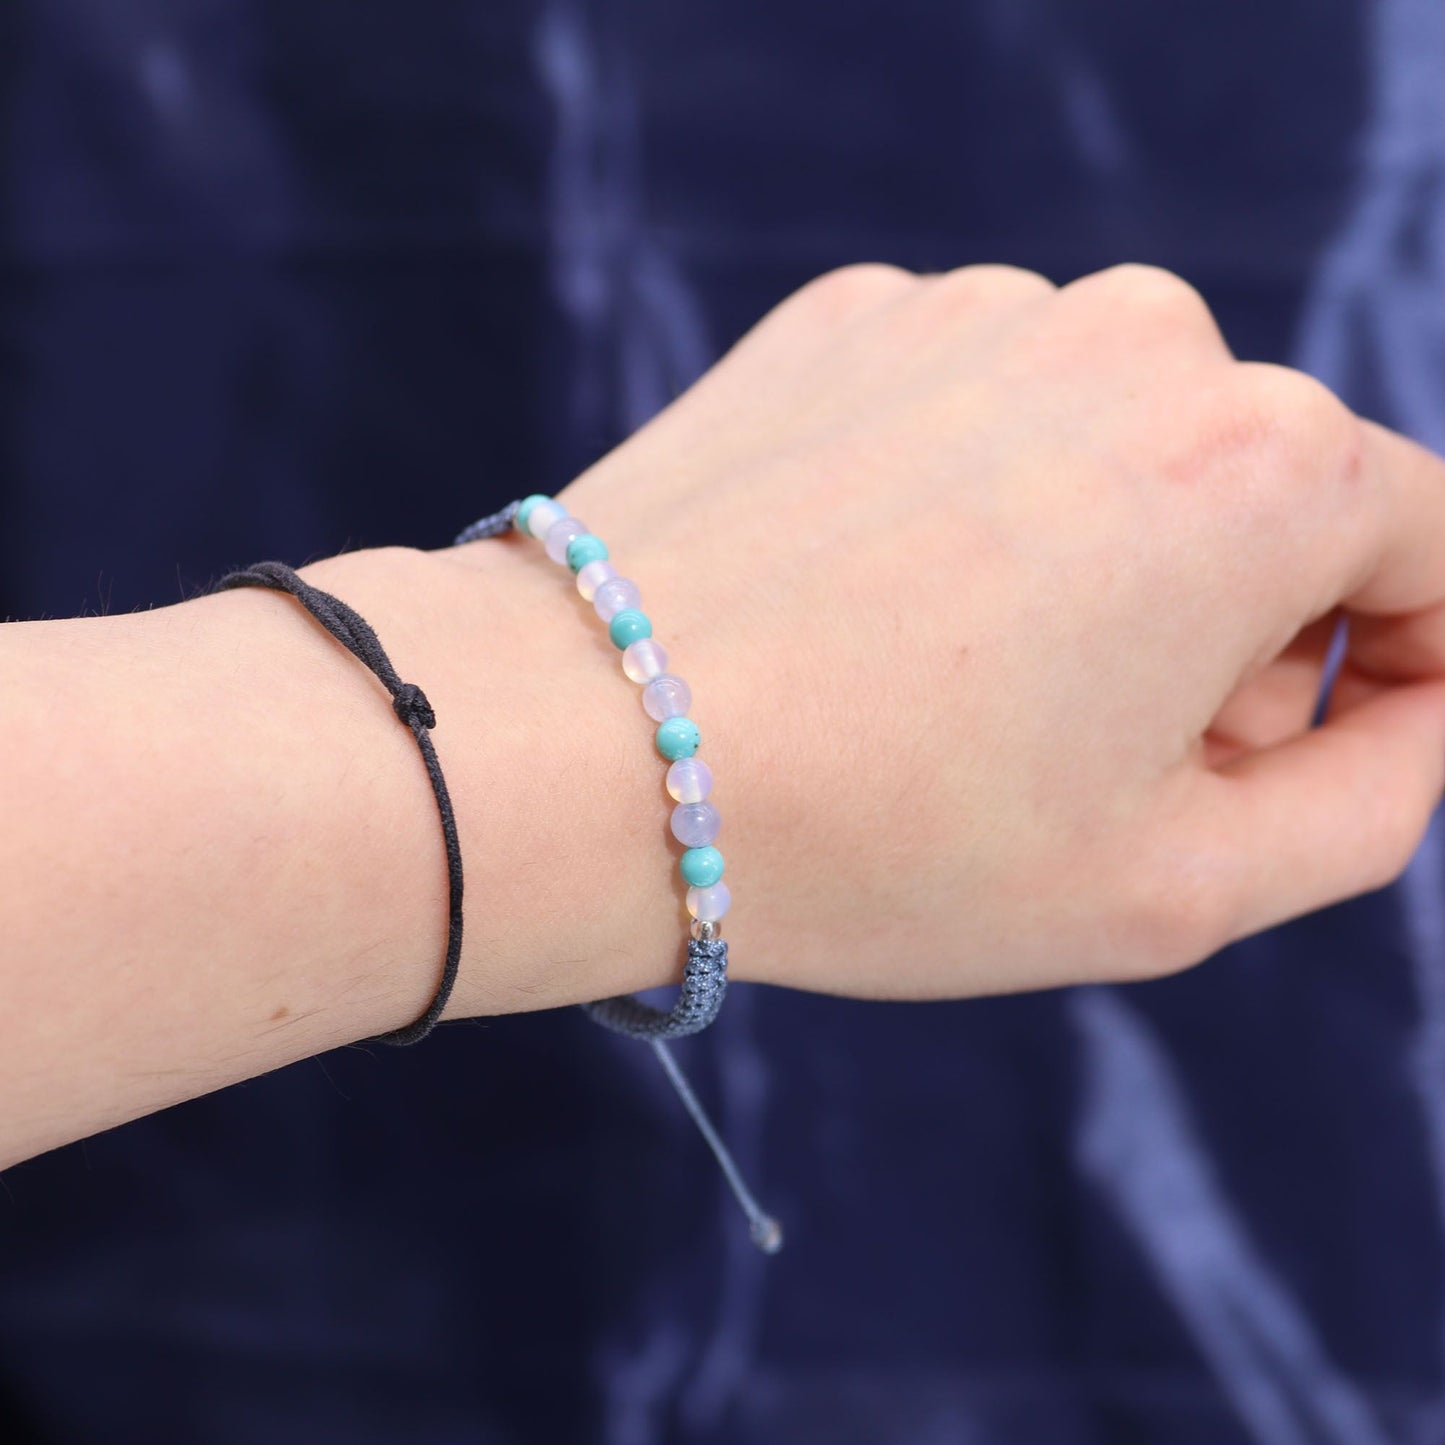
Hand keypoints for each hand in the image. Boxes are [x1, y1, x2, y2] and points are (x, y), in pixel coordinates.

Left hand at [444, 262, 1444, 1002]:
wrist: (587, 744)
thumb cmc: (883, 835)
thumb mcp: (1180, 887)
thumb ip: (1373, 797)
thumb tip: (1413, 702)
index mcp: (1261, 467)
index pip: (1429, 544)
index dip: (1399, 668)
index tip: (1287, 752)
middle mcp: (1137, 341)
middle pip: (1268, 495)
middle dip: (1228, 634)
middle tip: (1088, 762)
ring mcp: (980, 309)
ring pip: (1115, 448)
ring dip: (1092, 564)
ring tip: (956, 689)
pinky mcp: (855, 316)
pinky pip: (975, 416)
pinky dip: (965, 505)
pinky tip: (870, 604)